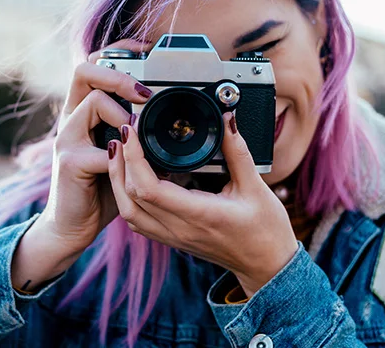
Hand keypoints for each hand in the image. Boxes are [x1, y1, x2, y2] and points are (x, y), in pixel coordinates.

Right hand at [12, 40, 152, 291]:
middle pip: (84, 70)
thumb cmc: (102, 190)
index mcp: (87, 112)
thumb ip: (145, 140)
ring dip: (121, 110)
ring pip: (92, 100)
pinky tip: (130, 162)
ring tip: (137, 129)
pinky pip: (97, 148)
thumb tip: (186, 132)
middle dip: (119, 73)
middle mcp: (73, 118)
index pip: (95, 64)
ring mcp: (68, 138)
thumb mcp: (127, 158)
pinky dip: (121, 154)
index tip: (147, 51)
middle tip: (144, 92)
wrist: (73, 226)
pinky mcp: (69, 162)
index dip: (119, 52)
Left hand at [107, 112, 297, 295]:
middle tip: (123, 131)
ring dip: (117, 180)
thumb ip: (238, 152)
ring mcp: (172, 236)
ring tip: (119, 151)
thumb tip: (227, 119)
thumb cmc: (265, 230)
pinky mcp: (171, 239)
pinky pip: (137, 220)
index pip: (149, 188)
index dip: (133, 157)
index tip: (132, 131)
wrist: (266, 266)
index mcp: (199, 214)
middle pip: (130, 198)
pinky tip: (131, 176)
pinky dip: (127, 196)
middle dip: (120, 162)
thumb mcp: (256, 187)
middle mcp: (179, 229)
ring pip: (128, 211)